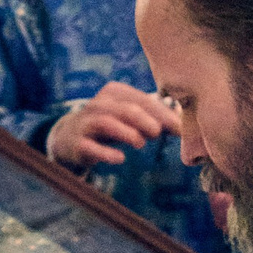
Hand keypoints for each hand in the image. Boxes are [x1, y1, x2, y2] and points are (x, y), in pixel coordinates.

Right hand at [47, 81, 179, 168]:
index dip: (162, 113)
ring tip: (141, 143)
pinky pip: (91, 147)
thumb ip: (154, 117)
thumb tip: (184, 124)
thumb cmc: (109, 126)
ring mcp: (86, 123)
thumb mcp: (129, 117)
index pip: (142, 100)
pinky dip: (106, 153)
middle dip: (146, 120)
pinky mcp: (77, 144)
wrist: (69, 139)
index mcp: (114, 92)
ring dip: (127, 133)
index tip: (179, 129)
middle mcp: (98, 104)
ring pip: (107, 123)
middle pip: (126, 109)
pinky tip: (120, 159)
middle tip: (159, 133)